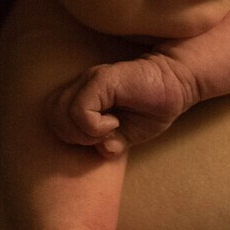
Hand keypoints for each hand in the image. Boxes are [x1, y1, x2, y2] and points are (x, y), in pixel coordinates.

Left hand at [45, 53, 199, 156]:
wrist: (177, 83)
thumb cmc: (152, 107)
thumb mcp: (127, 134)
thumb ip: (109, 143)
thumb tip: (104, 150)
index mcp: (82, 95)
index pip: (54, 119)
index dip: (72, 136)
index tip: (99, 139)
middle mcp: (82, 84)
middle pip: (52, 116)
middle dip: (74, 136)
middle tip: (101, 136)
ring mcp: (90, 80)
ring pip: (61, 113)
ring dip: (83, 131)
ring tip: (109, 128)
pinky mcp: (101, 79)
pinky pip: (81, 111)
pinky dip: (95, 126)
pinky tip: (115, 123)